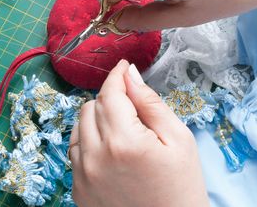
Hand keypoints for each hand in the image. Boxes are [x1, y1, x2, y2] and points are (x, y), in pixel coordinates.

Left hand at [69, 60, 208, 206]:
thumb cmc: (181, 189)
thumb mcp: (179, 140)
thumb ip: (151, 103)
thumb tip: (131, 75)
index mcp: (124, 141)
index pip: (110, 93)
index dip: (117, 75)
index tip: (124, 67)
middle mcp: (96, 157)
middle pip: (92, 106)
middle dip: (111, 98)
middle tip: (133, 108)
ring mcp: (83, 174)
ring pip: (79, 125)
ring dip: (97, 118)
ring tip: (123, 129)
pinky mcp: (78, 188)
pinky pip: (75, 150)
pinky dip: (89, 140)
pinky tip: (110, 147)